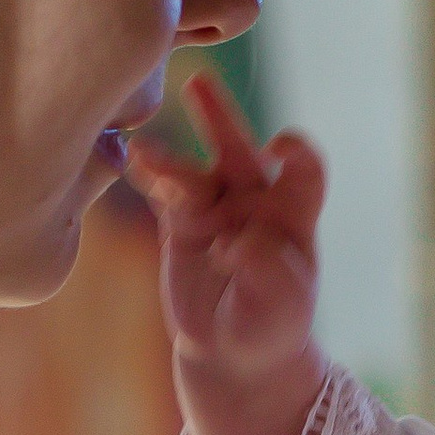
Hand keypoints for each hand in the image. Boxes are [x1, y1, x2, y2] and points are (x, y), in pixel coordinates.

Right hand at [135, 71, 325, 386]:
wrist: (236, 350)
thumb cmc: (271, 323)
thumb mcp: (282, 303)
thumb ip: (267, 269)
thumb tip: (236, 241)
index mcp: (292, 214)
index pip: (303, 170)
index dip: (296, 154)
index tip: (279, 148)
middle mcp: (253, 202)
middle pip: (239, 151)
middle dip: (220, 119)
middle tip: (198, 84)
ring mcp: (215, 209)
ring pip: (192, 173)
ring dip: (170, 160)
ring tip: (143, 153)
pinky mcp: (181, 223)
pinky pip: (164, 193)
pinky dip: (148, 178)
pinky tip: (130, 163)